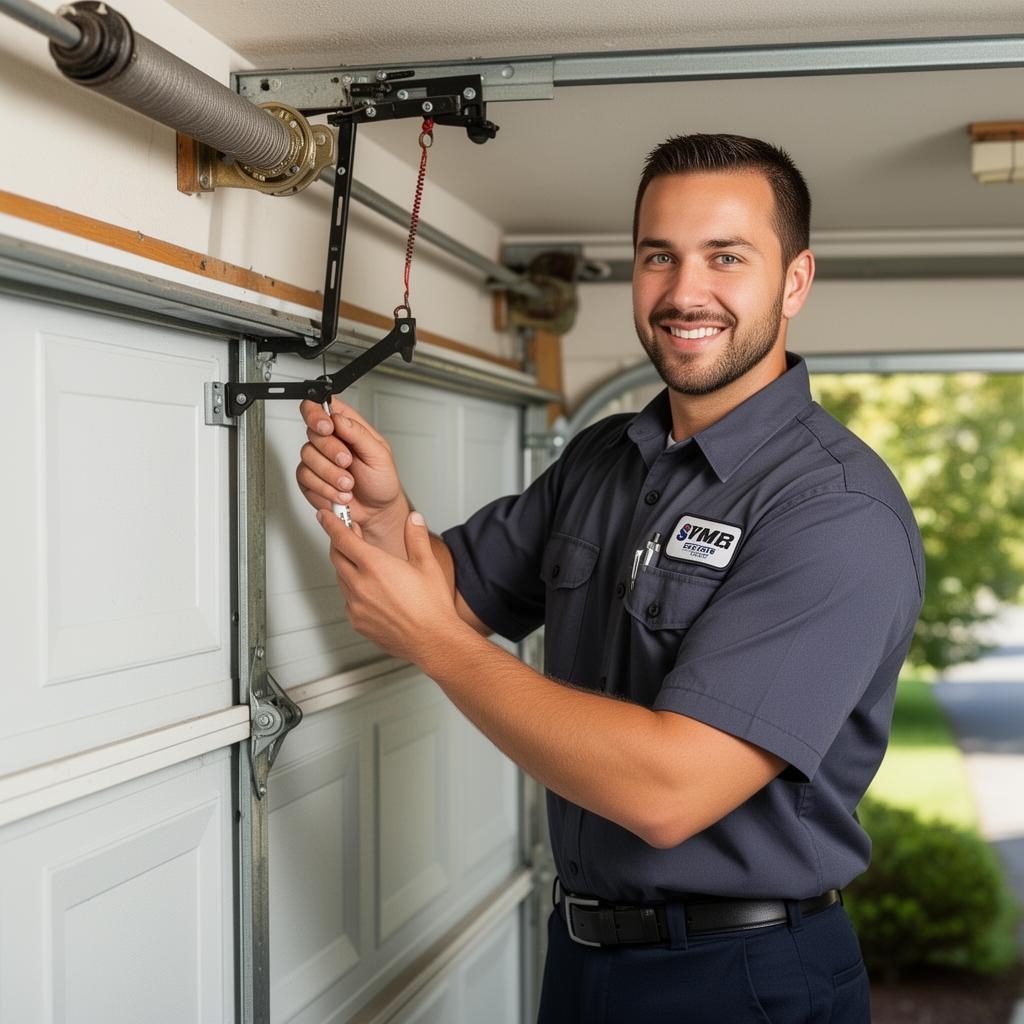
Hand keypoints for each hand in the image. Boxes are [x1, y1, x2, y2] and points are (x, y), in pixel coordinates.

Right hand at [296, 397, 408, 539]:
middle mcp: (330, 441)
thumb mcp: (379, 455)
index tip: (327, 427)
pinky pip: (306, 478)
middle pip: (312, 432)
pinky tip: (340, 493)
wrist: (377, 511)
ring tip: (348, 484)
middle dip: (331, 450)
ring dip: (330, 473)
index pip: (322, 407)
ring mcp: (318, 460)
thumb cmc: (381, 481)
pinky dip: (325, 488)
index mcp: (347, 427)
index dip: (317, 413)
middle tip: (347, 462)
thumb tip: (339, 419)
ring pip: (308, 456)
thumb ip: (359, 434)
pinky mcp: (310, 479)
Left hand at [318, 508, 466, 664]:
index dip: (331, 523)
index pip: (343, 538)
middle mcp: (361, 585)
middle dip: (339, 542)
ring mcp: (356, 606)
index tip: (325, 515)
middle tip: (350, 533)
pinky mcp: (358, 622)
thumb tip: (414, 520)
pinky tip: (371, 590)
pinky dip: (354, 590)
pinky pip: (348, 600)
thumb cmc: (432, 607)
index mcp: (376, 566)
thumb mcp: (427, 564)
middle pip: (337, 556)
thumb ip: (416, 537)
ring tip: (365, 563)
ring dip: (348, 566)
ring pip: (342, 578)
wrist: (433, 641)